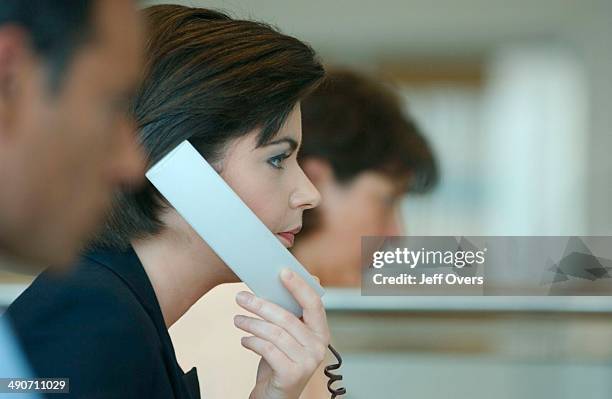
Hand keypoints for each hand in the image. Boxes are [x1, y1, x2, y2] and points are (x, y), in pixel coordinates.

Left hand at [234, 269, 329, 398]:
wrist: (277, 397)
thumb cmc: (281, 361)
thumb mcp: (288, 337)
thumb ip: (289, 314)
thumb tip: (282, 281)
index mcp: (321, 332)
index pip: (314, 303)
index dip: (299, 286)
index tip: (282, 271)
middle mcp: (319, 347)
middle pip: (287, 318)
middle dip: (261, 305)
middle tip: (240, 297)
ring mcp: (307, 362)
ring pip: (275, 333)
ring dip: (251, 323)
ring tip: (238, 319)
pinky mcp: (292, 375)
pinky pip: (268, 350)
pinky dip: (252, 342)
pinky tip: (244, 340)